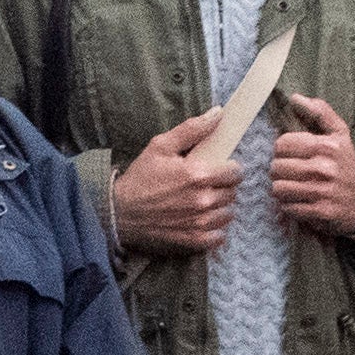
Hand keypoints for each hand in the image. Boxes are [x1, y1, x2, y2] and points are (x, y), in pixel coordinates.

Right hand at [107, 107, 242, 254]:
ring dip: (220, 208)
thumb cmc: (140, 178)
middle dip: (223, 187)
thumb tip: (219, 113)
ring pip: (228, 214)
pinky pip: (220, 236)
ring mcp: (200, 223)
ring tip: (204, 202)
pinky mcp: (194, 241)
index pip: (235, 172)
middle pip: (232, 193)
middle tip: (208, 185)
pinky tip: (201, 220)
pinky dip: (215, 229)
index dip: (229, 169)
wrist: (119, 213)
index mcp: (198, 174)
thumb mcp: (160, 146)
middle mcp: (203, 200)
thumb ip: (192, 129)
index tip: (219, 169)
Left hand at [262, 94, 354, 236]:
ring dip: (282, 189)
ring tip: (291, 186)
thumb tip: (295, 98)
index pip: (283, 144)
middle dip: (279, 170)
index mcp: (327, 146)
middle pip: (277, 167)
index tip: (290, 154)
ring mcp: (322, 192)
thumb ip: (320, 112)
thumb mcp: (339, 134)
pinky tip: (299, 201)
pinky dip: (290, 205)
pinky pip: (288, 207)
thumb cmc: (346, 164)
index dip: (282, 150)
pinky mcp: (320, 212)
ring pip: (279, 188)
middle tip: (289, 172)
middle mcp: (324, 168)